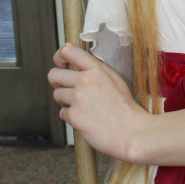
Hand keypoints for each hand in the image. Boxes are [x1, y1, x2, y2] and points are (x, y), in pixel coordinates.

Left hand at [49, 44, 149, 159]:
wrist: (131, 132)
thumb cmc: (125, 108)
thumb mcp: (114, 79)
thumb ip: (95, 71)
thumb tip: (78, 68)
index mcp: (97, 69)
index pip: (68, 51)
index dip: (59, 56)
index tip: (60, 63)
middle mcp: (85, 81)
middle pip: (53, 74)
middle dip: (57, 82)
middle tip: (66, 88)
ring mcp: (78, 98)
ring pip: (57, 94)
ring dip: (65, 101)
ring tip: (81, 106)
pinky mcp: (74, 116)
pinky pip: (62, 113)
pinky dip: (70, 117)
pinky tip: (84, 118)